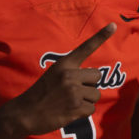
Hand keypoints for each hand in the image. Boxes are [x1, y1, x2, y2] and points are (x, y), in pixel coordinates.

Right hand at [5, 23, 115, 138]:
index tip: (114, 25)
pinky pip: (91, 108)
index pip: (85, 48)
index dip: (101, 36)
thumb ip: (71, 72)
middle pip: (97, 76)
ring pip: (95, 94)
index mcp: (64, 64)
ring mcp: (73, 91)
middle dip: (89, 85)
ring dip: (86, 100)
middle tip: (72, 91)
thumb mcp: (53, 75)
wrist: (24, 114)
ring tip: (68, 102)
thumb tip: (93, 76)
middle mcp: (70, 75)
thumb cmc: (41, 94)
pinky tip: (68, 111)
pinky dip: (82, 112)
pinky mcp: (76, 107)